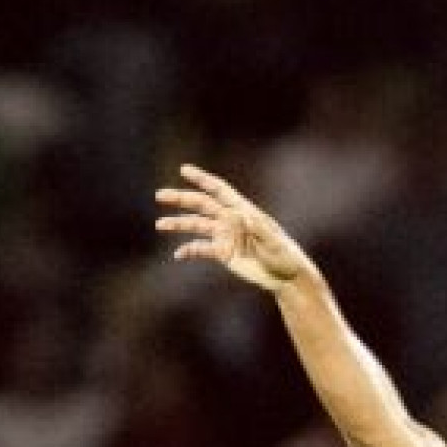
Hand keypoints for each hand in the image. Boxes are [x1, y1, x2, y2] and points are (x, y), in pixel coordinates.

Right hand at [155, 163, 313, 293]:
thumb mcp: (274, 242)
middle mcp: (231, 220)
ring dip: (178, 224)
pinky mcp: (223, 253)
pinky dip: (189, 250)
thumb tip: (243, 215)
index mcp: (243, 211)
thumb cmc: (285, 256)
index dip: (202, 179)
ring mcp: (225, 236)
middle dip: (181, 199)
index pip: (219, 191)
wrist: (286, 277)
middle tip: (160, 195)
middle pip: (202, 205)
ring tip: (160, 225)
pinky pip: (202, 249)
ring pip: (197, 226)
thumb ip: (259, 229)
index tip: (184, 170)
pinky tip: (178, 254)